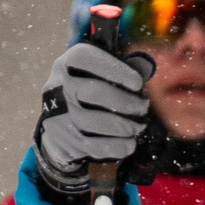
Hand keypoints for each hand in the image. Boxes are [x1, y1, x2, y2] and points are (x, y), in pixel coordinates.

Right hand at [32, 43, 156, 192]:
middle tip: (142, 107)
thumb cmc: (84, 90)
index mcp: (65, 65)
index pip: (83, 58)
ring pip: (94, 122)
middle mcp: (58, 88)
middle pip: (93, 92)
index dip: (113, 69)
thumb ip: (117, 69)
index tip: (138, 82)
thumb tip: (147, 69)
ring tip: (138, 126)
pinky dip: (116, 146)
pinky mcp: (64, 141)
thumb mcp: (92, 73)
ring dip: (123, 126)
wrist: (57, 121)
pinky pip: (93, 146)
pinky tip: (130, 143)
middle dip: (125, 102)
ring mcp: (58, 116)